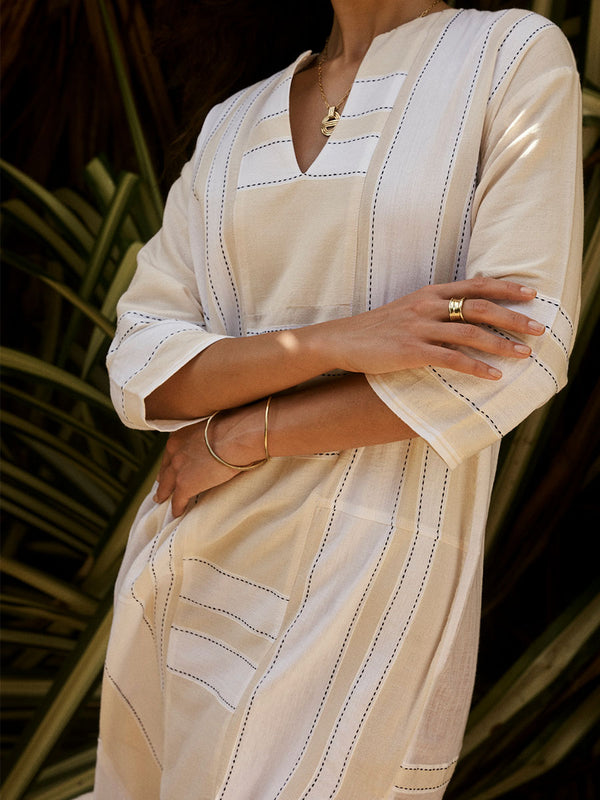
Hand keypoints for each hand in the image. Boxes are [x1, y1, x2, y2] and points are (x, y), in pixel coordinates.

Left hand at [154, 418, 240, 516]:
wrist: (237, 437)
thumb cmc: (234, 429)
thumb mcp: (211, 428)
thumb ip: (205, 436)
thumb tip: (215, 441)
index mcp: (180, 436)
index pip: (170, 454)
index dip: (168, 464)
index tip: (167, 470)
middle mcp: (174, 451)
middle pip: (165, 470)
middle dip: (162, 479)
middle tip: (161, 488)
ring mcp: (178, 468)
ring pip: (166, 486)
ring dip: (164, 495)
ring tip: (162, 501)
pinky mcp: (185, 484)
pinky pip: (178, 500)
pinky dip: (177, 507)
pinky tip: (177, 512)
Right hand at [329, 277, 543, 378]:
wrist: (343, 339)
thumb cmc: (379, 326)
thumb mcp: (411, 305)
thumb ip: (440, 302)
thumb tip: (470, 295)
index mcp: (430, 292)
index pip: (477, 285)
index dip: (507, 287)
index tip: (532, 294)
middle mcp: (428, 306)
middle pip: (480, 306)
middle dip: (514, 317)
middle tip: (539, 327)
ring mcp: (420, 328)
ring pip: (470, 333)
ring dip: (501, 344)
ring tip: (525, 354)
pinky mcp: (411, 351)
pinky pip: (451, 359)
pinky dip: (476, 367)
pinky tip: (494, 375)